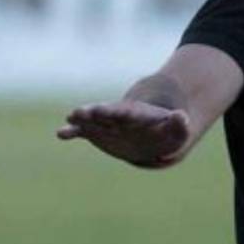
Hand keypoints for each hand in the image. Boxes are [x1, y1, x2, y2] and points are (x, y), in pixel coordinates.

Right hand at [56, 100, 190, 167]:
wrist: (153, 132)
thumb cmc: (166, 133)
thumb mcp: (177, 131)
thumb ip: (179, 125)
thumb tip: (182, 117)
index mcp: (138, 115)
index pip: (126, 112)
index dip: (115, 112)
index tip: (102, 110)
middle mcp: (118, 117)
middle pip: (106, 113)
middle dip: (94, 112)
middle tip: (78, 111)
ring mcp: (106, 124)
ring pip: (92, 120)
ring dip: (82, 119)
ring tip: (70, 117)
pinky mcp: (97, 133)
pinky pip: (83, 131)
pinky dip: (72, 131)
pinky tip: (61, 133)